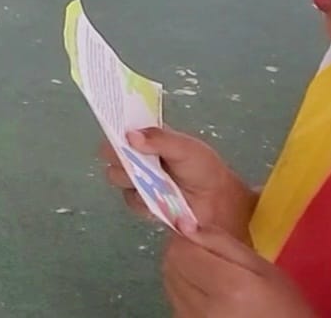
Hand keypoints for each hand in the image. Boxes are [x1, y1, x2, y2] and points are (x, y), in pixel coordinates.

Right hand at [102, 128, 256, 239]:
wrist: (217, 202)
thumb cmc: (203, 168)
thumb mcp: (185, 148)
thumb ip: (159, 140)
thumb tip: (130, 135)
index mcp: (149, 137)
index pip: (123, 128)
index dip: (115, 128)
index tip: (116, 132)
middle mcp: (140, 156)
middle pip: (113, 153)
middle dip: (119, 156)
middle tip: (133, 160)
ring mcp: (140, 179)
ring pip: (117, 176)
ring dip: (130, 178)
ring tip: (151, 181)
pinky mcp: (143, 201)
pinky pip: (131, 199)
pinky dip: (141, 199)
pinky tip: (157, 198)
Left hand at [164, 225, 312, 317]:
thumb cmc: (282, 303)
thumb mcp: (263, 267)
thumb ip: (222, 243)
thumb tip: (185, 223)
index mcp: (229, 286)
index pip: (181, 249)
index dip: (188, 236)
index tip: (201, 235)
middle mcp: (205, 308)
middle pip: (171, 265)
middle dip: (185, 252)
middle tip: (209, 255)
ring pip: (169, 282)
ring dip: (184, 272)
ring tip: (211, 277)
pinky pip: (175, 301)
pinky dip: (185, 291)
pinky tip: (208, 295)